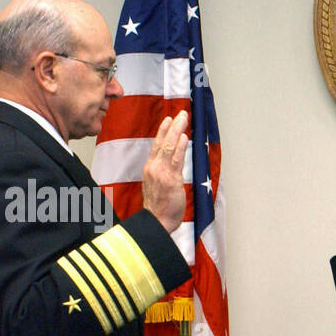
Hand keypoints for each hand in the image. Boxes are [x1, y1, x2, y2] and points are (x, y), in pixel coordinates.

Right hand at [141, 111, 189, 233]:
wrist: (156, 222)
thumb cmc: (159, 207)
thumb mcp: (157, 186)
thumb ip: (164, 173)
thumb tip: (174, 165)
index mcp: (150, 168)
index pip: (156, 145)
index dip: (163, 131)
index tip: (169, 120)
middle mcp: (153, 167)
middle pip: (162, 141)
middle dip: (172, 126)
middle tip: (181, 113)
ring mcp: (161, 172)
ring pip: (169, 147)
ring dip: (177, 131)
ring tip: (184, 118)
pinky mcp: (170, 179)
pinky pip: (175, 160)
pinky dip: (180, 147)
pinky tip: (185, 137)